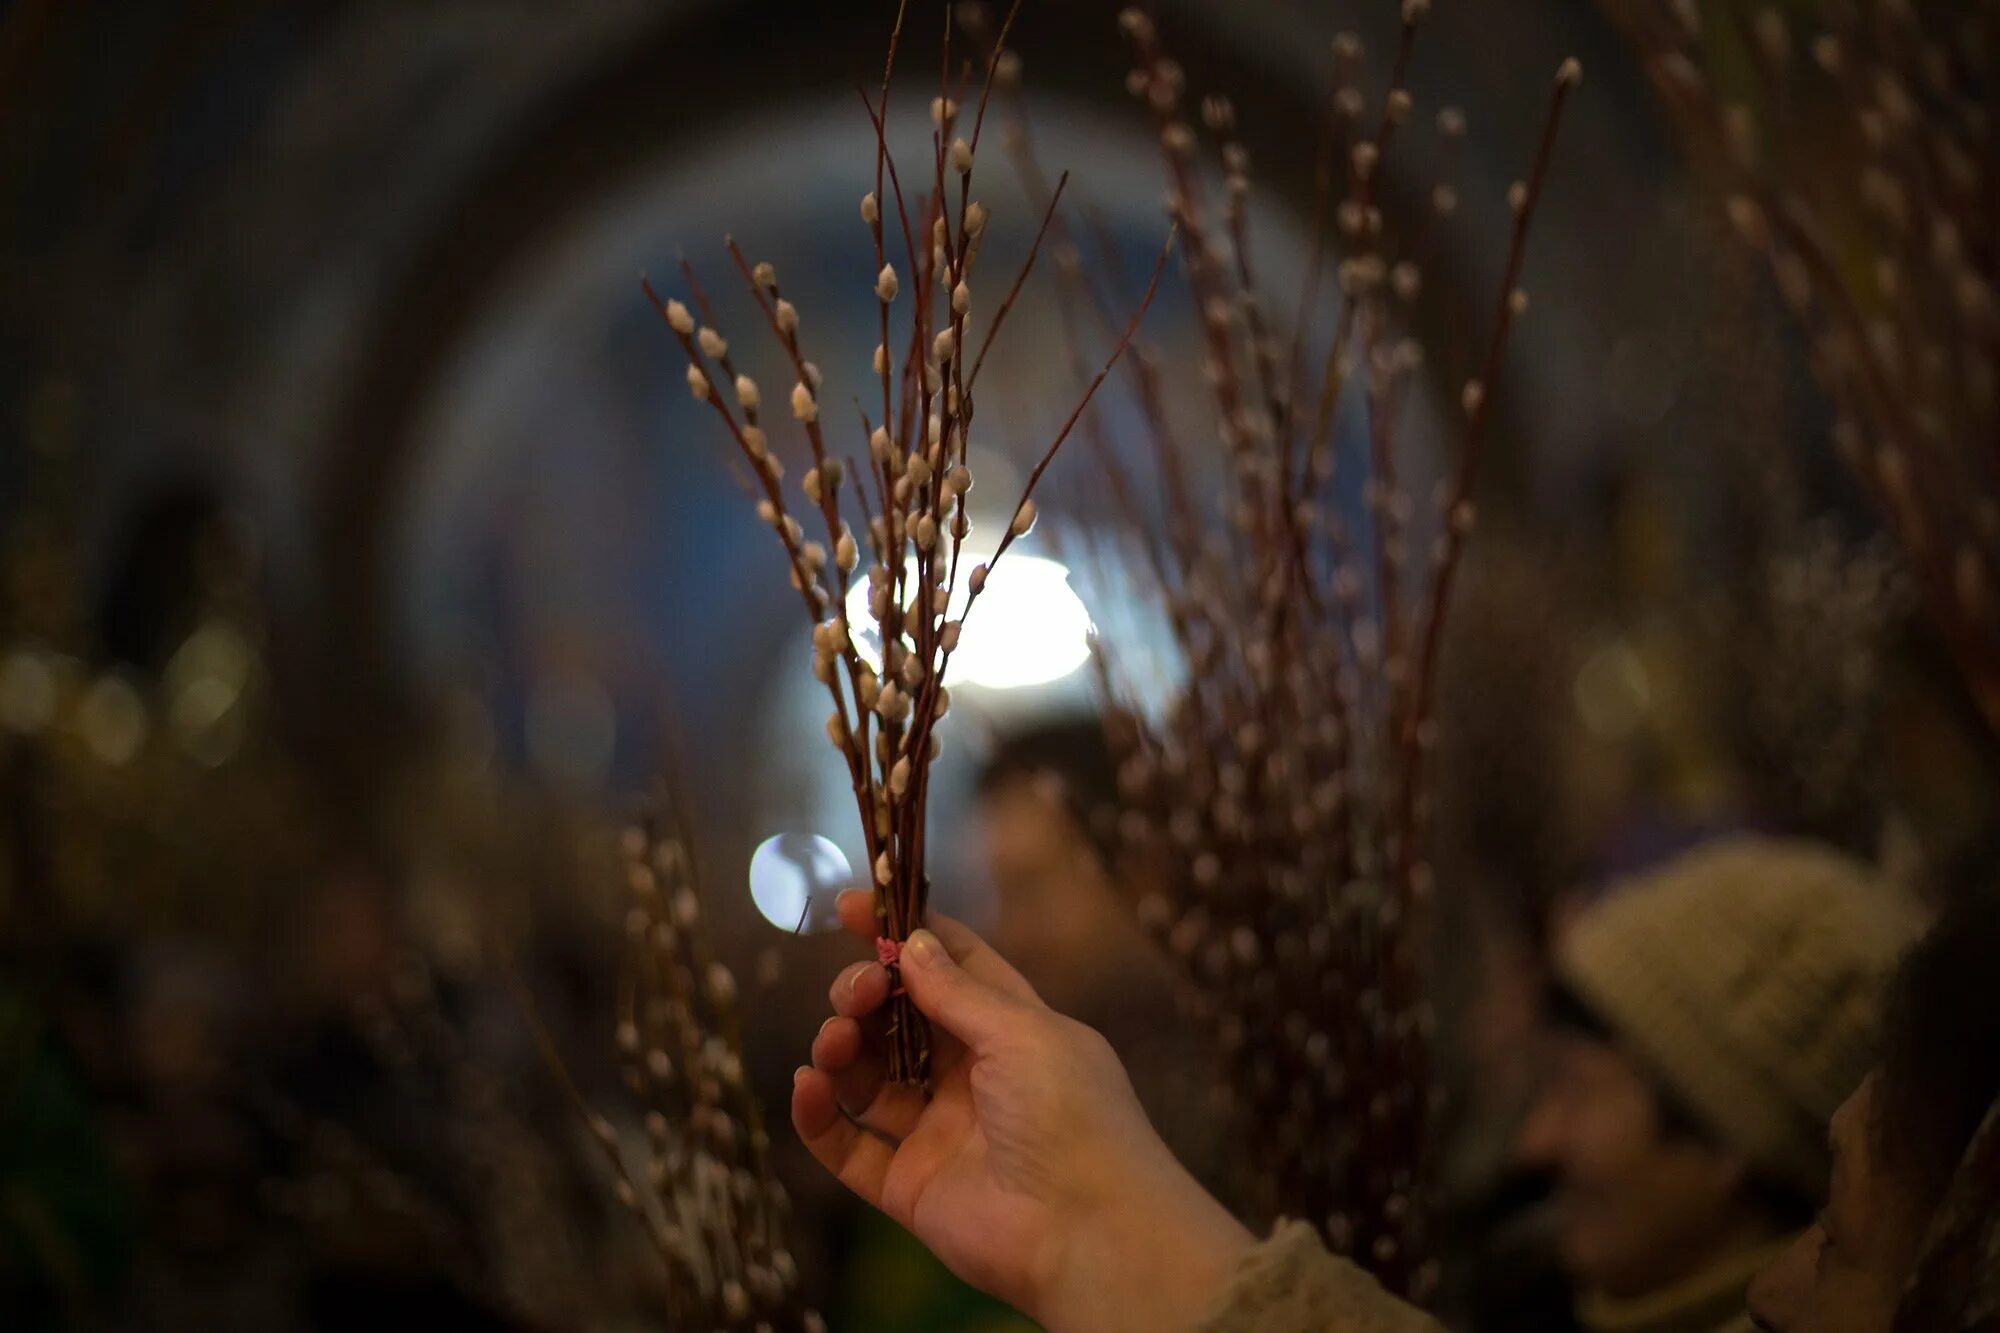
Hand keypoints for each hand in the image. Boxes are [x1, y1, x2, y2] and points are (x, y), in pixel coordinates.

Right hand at [792, 891, 1253, 1332]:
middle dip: (866, 993)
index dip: (903, 934)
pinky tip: (807, 1087)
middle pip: (899, 1020)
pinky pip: (849, 1147)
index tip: (851, 906)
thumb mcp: (1022, 1033)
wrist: (1088, 1233)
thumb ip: (958, 991)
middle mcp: (972, 1077)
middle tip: (857, 992)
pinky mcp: (909, 1185)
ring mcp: (938, 1132)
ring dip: (839, 1048)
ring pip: (868, 1078)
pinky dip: (819, 1116)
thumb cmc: (1073, 1116)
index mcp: (1012, 1030)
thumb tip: (910, 942)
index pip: (951, 968)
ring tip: (832, 1042)